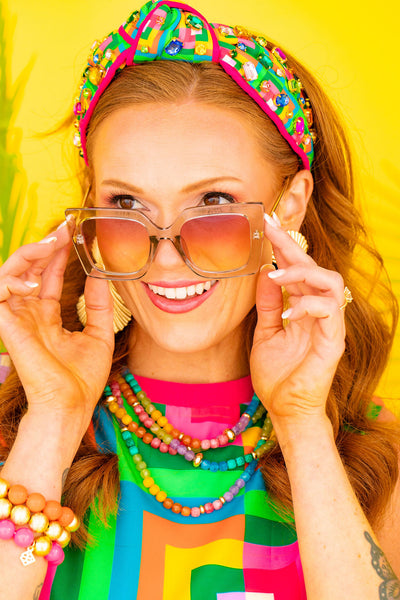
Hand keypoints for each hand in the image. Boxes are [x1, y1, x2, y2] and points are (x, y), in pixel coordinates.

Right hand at [0, 219, 113, 427]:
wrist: (70, 405)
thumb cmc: (82, 378)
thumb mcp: (98, 334)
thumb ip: (97, 304)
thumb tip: (101, 274)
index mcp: (46, 317)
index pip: (47, 277)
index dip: (58, 255)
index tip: (75, 233)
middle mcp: (28, 314)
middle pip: (28, 269)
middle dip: (45, 245)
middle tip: (66, 227)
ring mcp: (15, 318)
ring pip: (10, 272)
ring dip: (30, 254)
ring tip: (54, 242)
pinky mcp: (6, 325)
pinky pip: (0, 290)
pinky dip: (15, 277)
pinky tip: (35, 277)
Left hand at [250, 215, 346, 424]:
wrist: (285, 409)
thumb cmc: (277, 375)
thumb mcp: (265, 332)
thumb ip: (268, 304)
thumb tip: (264, 271)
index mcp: (302, 307)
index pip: (296, 269)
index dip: (283, 245)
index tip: (266, 223)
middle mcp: (318, 311)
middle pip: (313, 266)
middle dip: (291, 244)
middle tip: (270, 227)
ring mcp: (328, 325)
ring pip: (329, 281)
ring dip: (302, 272)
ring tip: (276, 274)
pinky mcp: (333, 341)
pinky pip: (329, 310)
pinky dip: (307, 305)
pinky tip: (287, 313)